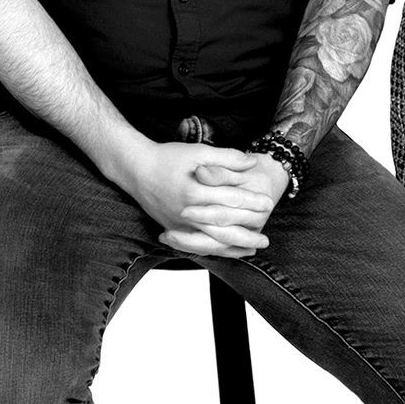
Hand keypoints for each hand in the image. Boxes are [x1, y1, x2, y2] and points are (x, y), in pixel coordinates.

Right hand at [118, 142, 272, 261]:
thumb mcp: (198, 151)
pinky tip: (229, 251)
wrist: (136, 169)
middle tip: (266, 233)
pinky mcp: (173, 229)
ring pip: (211, 240)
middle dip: (248, 229)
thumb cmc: (168, 157)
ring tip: (253, 248)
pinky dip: (215, 250)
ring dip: (234, 246)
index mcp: (195, 190)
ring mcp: (178, 224)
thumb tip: (252, 162)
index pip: (230, 199)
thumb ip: (226, 158)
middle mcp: (187, 211)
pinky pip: (197, 245)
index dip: (251, 201)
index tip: (268, 202)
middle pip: (224, 225)